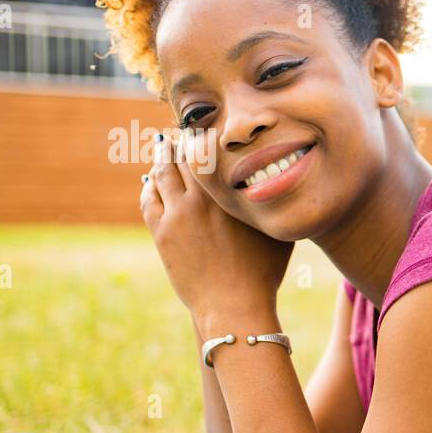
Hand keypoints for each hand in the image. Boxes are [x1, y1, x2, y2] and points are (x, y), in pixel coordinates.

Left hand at [139, 134, 292, 327]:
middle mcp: (201, 198)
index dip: (204, 136)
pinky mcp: (162, 232)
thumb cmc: (263, 272)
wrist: (233, 305)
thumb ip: (272, 204)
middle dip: (180, 142)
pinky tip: (152, 182)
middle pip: (183, 157)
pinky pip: (149, 199)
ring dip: (162, 159)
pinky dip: (150, 186)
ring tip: (163, 148)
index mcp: (230, 193)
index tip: (204, 127)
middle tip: (179, 130)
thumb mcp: (277, 232)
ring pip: (162, 174)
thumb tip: (282, 183)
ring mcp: (177, 215)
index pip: (210, 150)